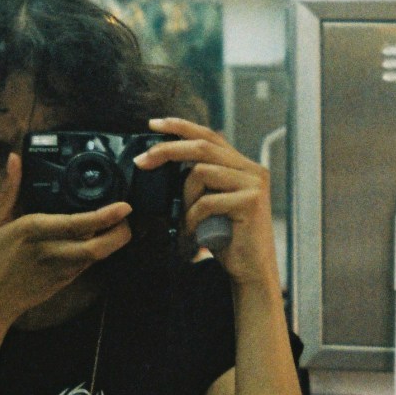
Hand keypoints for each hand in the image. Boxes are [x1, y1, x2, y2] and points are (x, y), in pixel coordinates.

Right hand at [0, 152, 132, 330]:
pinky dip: (97, 250)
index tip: (124, 205)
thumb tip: (15, 159)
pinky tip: (97, 238)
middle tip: (127, 215)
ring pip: (98, 256)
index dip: (105, 216)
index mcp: (32, 231)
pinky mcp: (63, 282)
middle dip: (121, 232)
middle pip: (98, 247)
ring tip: (118, 222)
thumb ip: (9, 189)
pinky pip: (87, 264)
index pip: (77, 225)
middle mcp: (50, 252)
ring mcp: (59, 271)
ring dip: (112, 241)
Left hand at [134, 117, 277, 286]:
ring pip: (201, 173)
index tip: (154, 124)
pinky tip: (196, 233)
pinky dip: (193, 218)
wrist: (250, 270)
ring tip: (186, 222)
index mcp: (241, 166)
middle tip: (142, 162)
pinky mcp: (251, 201)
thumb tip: (162, 162)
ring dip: (184, 199)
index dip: (181, 127)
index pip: (209, 136)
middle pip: (202, 147)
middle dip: (167, 151)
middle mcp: (251, 169)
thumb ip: (198, 181)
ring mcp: (253, 183)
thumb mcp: (209, 203)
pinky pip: (206, 201)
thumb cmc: (225, 238)